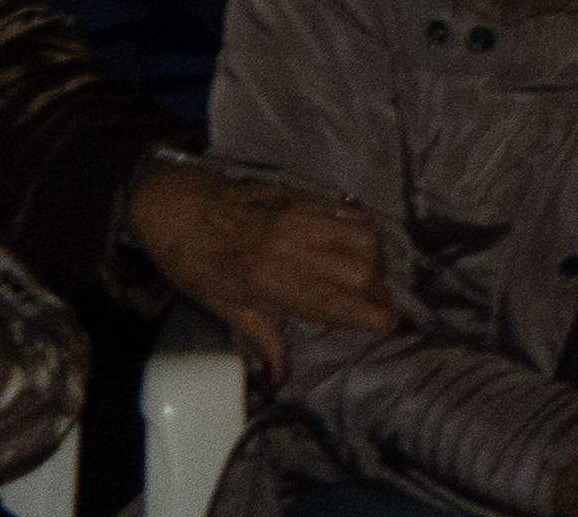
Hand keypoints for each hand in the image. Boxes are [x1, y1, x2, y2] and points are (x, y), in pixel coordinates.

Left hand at [124, 159, 402, 385]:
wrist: (180, 207)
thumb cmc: (196, 264)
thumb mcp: (224, 307)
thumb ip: (263, 339)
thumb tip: (280, 380)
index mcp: (269, 282)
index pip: (339, 302)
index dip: (376, 317)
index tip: (397, 329)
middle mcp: (294, 249)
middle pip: (364, 272)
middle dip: (380, 293)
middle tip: (377, 307)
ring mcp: (304, 217)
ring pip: (367, 240)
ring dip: (376, 263)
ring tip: (368, 278)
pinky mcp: (307, 196)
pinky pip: (354, 214)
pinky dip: (365, 233)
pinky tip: (358, 246)